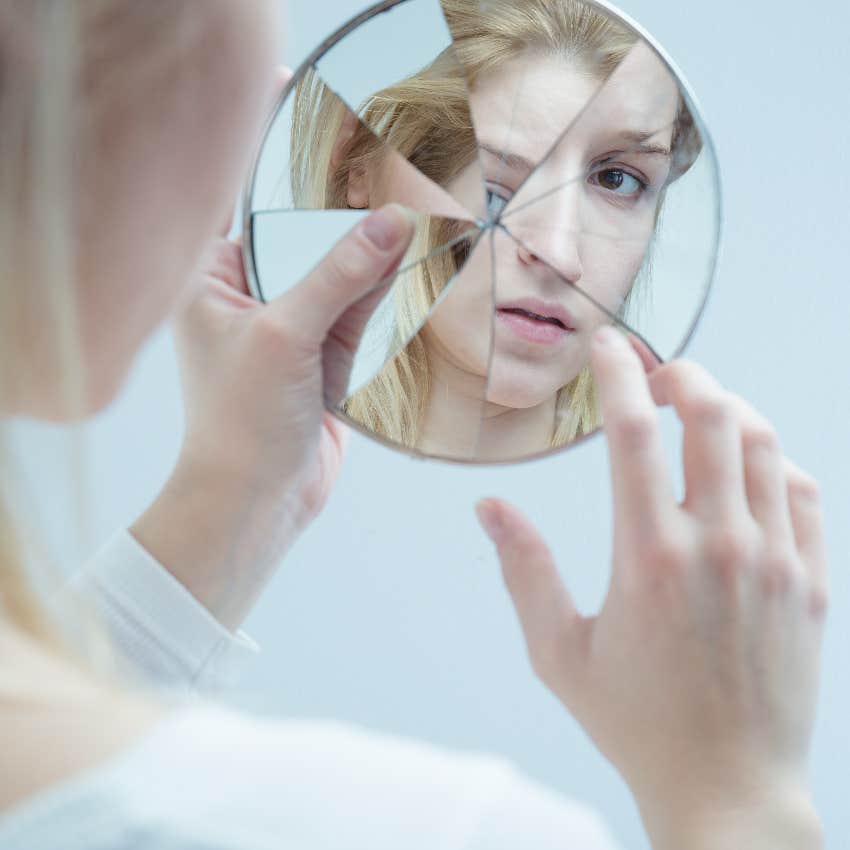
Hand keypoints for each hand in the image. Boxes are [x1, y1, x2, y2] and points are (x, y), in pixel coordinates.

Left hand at [132, 203, 414, 629]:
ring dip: (375, 270)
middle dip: (353, 234)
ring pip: (338, 286)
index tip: (361, 163)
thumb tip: (390, 223)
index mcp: (211, 284)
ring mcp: (287, 333)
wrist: (259, 502)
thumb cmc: (242, 422)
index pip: (264, 220)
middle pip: (309, 250)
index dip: (310, 196)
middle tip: (404, 191)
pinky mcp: (320, 362)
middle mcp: (248, 302)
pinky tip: (417, 277)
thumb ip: (337, 277)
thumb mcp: (285, 335)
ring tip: (424, 228)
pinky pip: (355, 321)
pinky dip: (382, 306)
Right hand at [476, 327, 827, 849]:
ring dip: (727, 408)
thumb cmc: (636, 722)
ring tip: (697, 412)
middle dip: (681, 373)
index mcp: (647, 557)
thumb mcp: (558, 651)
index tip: (606, 345)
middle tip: (654, 375)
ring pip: (763, 442)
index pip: (631, 431)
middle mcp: (718, 546)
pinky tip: (745, 467)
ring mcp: (775, 561)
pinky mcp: (811, 583)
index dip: (615, 372)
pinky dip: (771, 459)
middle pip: (712, 413)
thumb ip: (523, 570)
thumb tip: (489, 507)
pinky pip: (802, 490)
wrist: (729, 787)